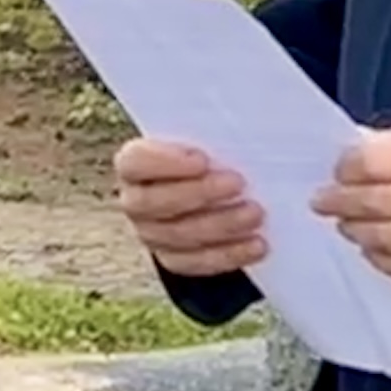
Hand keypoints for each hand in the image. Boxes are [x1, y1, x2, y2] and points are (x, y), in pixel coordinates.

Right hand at [114, 136, 268, 279]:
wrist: (211, 192)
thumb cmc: (207, 156)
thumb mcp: (206, 139)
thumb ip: (212, 136)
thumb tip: (245, 128)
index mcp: (134, 164)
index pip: (135, 163)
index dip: (166, 163)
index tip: (203, 159)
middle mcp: (135, 201)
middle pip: (154, 203)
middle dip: (199, 193)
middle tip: (238, 183)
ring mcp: (151, 234)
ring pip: (178, 236)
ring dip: (221, 225)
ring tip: (255, 213)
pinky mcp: (173, 259)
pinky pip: (196, 262)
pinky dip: (228, 255)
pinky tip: (256, 245)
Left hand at [314, 126, 390, 293]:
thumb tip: (367, 150)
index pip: (377, 161)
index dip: (348, 166)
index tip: (338, 167)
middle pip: (373, 202)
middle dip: (340, 201)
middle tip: (323, 200)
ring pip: (385, 239)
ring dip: (357, 232)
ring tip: (346, 224)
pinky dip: (383, 260)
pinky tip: (374, 251)